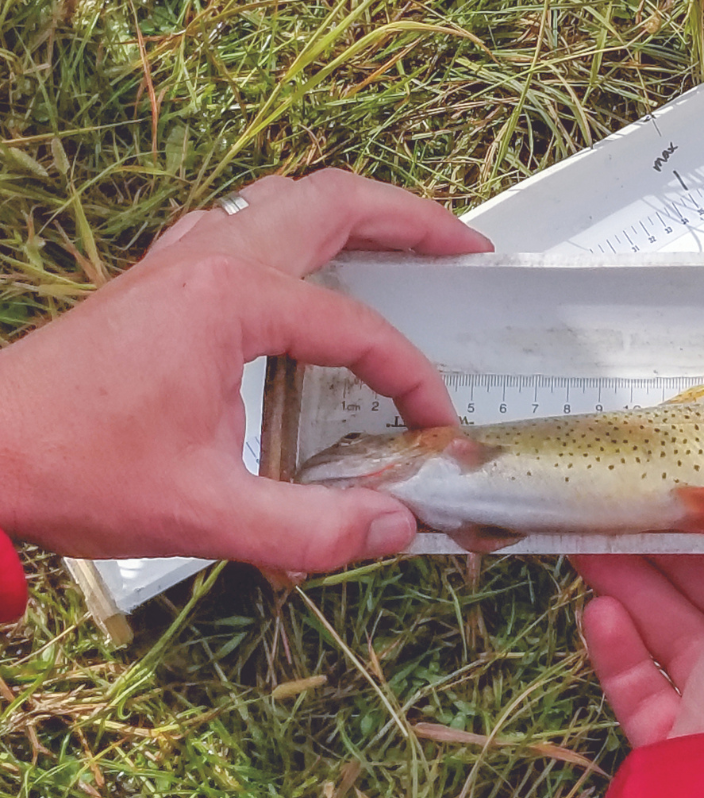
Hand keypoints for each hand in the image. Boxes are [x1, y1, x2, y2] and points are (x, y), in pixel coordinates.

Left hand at [0, 169, 491, 571]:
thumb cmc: (72, 466)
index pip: (355, 328)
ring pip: (288, 198)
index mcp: (229, 300)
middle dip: (414, 218)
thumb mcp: (205, 511)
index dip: (410, 377)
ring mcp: (181, 260)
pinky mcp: (162, 279)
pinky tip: (306, 266)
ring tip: (404, 241)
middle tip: (466, 248)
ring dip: (356, 211)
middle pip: (334, 201)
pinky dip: (296, 227)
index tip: (432, 423)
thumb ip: (311, 529)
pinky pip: (245, 222)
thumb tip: (392, 525)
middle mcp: (209, 260)